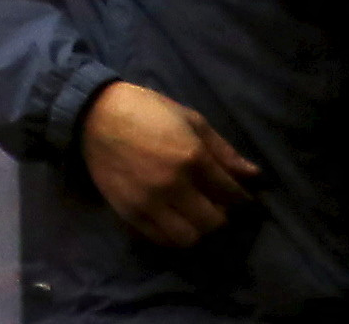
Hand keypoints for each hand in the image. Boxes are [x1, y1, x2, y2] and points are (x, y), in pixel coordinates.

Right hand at [80, 80, 258, 249]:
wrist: (94, 115)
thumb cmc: (148, 111)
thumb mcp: (191, 119)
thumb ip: (223, 151)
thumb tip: (254, 176)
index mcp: (192, 157)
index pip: (232, 194)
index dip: (243, 198)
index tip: (242, 197)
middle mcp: (174, 185)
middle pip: (214, 222)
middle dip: (222, 215)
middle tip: (218, 205)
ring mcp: (149, 203)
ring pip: (189, 238)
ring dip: (198, 230)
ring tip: (195, 215)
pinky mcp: (129, 213)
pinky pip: (160, 239)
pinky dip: (173, 235)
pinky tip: (174, 219)